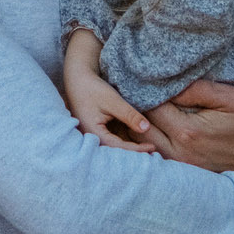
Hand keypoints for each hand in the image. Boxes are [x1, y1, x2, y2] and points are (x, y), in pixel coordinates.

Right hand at [63, 29, 154, 152]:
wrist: (78, 79)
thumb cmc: (93, 88)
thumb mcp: (113, 100)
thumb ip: (129, 115)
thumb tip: (146, 129)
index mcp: (92, 133)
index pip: (117, 147)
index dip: (136, 149)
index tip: (152, 147)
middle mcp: (91, 137)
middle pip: (115, 151)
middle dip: (134, 153)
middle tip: (154, 154)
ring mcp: (93, 135)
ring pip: (114, 147)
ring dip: (130, 149)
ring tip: (149, 150)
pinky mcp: (97, 131)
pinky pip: (112, 140)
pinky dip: (125, 142)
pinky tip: (137, 141)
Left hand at [144, 81, 233, 174]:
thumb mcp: (230, 97)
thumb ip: (195, 89)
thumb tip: (166, 84)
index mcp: (189, 132)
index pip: (150, 108)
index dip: (144, 92)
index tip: (143, 80)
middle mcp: (180, 153)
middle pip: (141, 130)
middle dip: (136, 110)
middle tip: (137, 93)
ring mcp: (182, 167)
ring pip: (145, 146)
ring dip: (139, 128)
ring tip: (142, 109)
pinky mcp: (186, 173)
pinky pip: (157, 157)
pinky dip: (150, 142)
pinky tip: (154, 128)